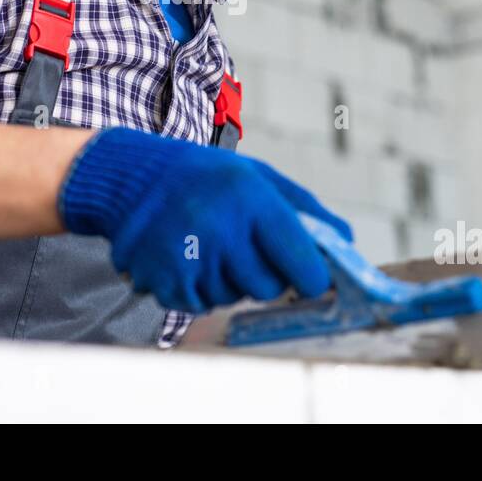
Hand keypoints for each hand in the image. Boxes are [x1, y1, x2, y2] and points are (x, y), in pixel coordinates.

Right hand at [58, 126, 353, 312]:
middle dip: (267, 276)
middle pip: (269, 288)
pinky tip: (188, 256)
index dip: (313, 277)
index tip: (311, 279)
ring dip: (229, 280)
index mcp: (250, 197)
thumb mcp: (259, 177)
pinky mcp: (164, 281)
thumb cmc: (208, 177)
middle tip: (246, 248)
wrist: (134, 179)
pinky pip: (202, 304)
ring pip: (234, 297)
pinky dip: (200, 288)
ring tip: (209, 244)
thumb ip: (305, 210)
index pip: (302, 262)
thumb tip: (347, 244)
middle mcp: (220, 228)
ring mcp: (189, 257)